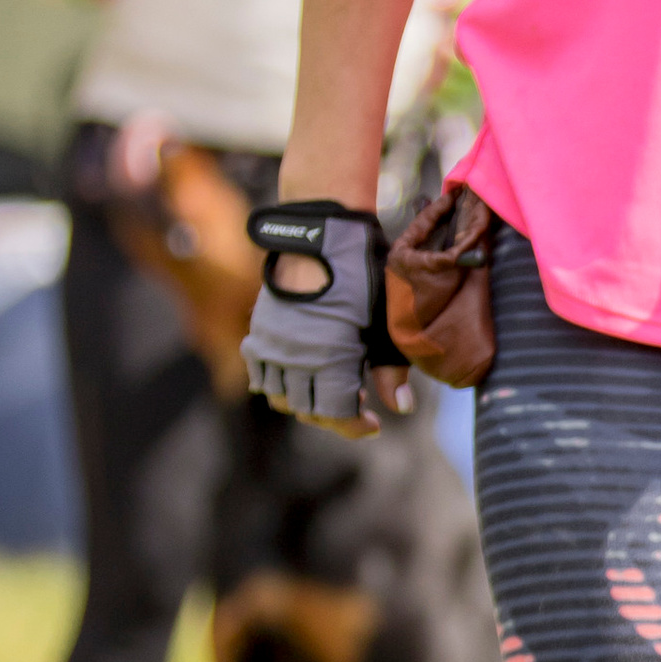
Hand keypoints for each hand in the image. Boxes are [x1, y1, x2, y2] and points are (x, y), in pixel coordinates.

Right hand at [243, 200, 408, 435]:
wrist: (324, 234)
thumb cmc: (363, 275)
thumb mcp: (385, 321)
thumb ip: (391, 369)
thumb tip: (401, 408)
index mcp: (329, 360)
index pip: (336, 415)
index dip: (355, 427)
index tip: (373, 425)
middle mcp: (295, 359)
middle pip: (308, 410)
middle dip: (334, 414)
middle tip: (356, 402)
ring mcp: (272, 346)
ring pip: (281, 397)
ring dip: (304, 401)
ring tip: (328, 387)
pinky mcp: (259, 331)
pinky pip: (260, 373)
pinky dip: (275, 383)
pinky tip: (298, 374)